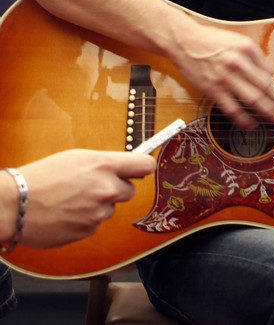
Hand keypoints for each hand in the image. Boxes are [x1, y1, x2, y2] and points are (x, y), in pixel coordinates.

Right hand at [8, 150, 154, 248]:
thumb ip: (104, 164)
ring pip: (109, 209)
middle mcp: (106, 189)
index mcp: (104, 166)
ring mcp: (98, 212)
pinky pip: (94, 223)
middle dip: (115, 190)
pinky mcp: (88, 230)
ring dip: (97, 206)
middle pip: (129, 191)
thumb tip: (125, 168)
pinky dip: (84, 220)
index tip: (140, 170)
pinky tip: (65, 214)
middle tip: (91, 187)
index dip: (143, 168)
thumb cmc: (41, 178)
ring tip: (70, 201)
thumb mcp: (76, 158)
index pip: (144, 165)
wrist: (14, 205)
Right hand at [171, 22, 273, 129]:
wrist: (184, 41)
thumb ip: (254, 56)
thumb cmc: (211, 41)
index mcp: (247, 48)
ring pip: (252, 99)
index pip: (268, 72)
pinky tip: (251, 124)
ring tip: (273, 118)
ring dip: (266, 112)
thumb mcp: (237, 40)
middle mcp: (238, 62)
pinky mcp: (213, 89)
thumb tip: (269, 74)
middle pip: (265, 87)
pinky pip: (232, 109)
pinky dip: (244, 119)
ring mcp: (225, 77)